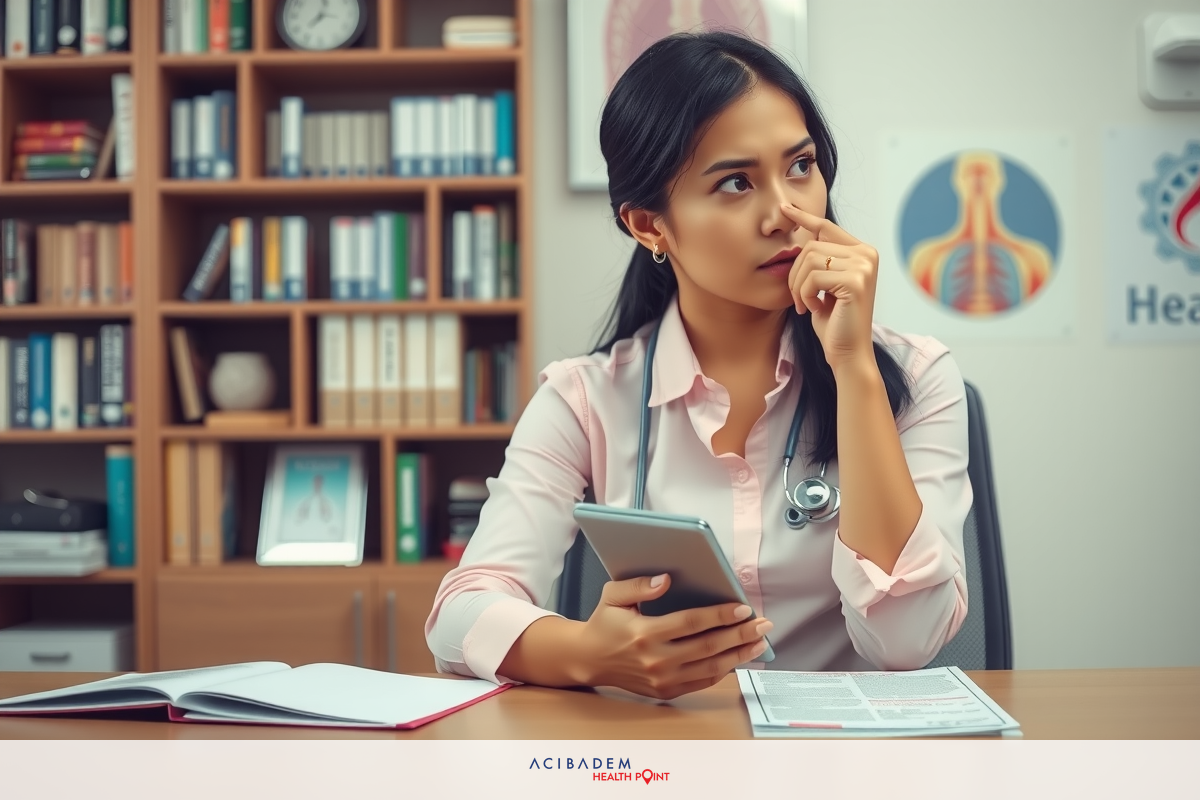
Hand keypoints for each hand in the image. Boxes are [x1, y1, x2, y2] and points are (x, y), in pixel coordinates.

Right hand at [576, 573, 772, 699]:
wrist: (590, 659)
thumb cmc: (604, 623)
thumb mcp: (613, 595)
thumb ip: (639, 585)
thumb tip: (666, 580)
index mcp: (644, 633)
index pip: (691, 623)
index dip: (720, 615)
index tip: (743, 607)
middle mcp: (656, 659)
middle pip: (708, 646)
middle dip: (740, 634)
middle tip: (763, 624)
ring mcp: (662, 679)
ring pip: (710, 668)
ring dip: (738, 654)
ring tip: (759, 642)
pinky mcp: (666, 691)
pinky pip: (702, 682)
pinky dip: (723, 670)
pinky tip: (738, 658)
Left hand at [781, 203, 879, 371]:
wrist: (847, 352)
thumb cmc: (833, 321)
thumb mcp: (823, 285)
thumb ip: (818, 261)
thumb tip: (800, 234)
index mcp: (861, 252)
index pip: (826, 226)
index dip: (803, 217)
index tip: (783, 208)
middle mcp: (866, 254)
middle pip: (811, 245)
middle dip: (795, 273)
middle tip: (798, 298)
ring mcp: (863, 266)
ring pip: (810, 259)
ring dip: (798, 286)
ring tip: (806, 304)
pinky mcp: (856, 281)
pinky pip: (813, 277)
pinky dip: (805, 295)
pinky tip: (814, 309)